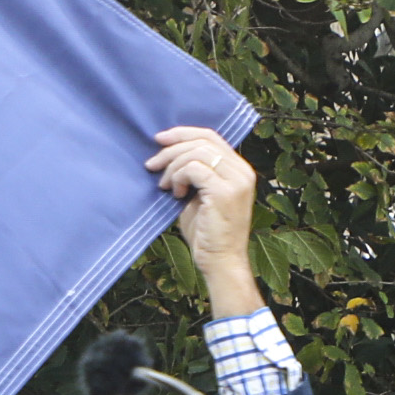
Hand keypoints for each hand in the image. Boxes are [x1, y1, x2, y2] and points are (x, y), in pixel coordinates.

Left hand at [142, 125, 262, 315]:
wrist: (220, 261)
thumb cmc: (207, 233)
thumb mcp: (198, 196)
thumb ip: (192, 173)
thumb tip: (166, 154)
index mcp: (239, 169)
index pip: (211, 137)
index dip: (183, 133)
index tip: (159, 139)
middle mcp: (242, 171)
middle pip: (202, 140)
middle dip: (171, 149)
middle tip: (151, 164)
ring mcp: (236, 180)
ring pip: (196, 153)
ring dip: (172, 166)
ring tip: (164, 185)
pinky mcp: (225, 192)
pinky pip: (193, 169)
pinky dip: (178, 177)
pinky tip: (175, 193)